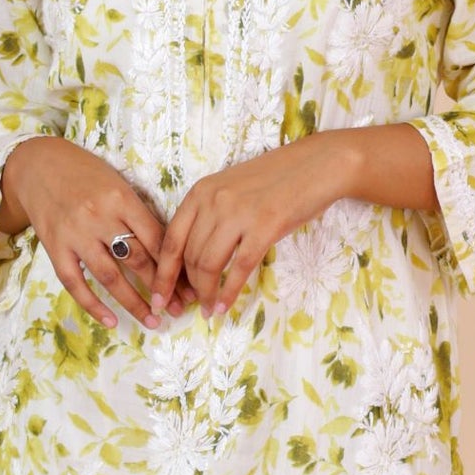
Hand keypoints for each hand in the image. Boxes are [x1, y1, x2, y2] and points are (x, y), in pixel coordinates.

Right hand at [0, 138, 188, 329]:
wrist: (38, 165)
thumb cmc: (86, 174)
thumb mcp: (118, 184)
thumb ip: (138, 214)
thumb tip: (168, 252)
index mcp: (121, 198)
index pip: (155, 239)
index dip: (174, 267)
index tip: (190, 287)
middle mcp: (99, 217)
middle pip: (137, 260)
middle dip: (161, 289)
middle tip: (178, 310)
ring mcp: (75, 234)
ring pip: (110, 276)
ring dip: (133, 303)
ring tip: (152, 321)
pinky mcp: (55, 247)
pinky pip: (75, 283)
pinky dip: (93, 305)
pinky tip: (111, 321)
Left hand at [152, 139, 353, 317]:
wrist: (317, 165)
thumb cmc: (276, 179)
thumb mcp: (231, 189)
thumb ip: (210, 215)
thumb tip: (194, 258)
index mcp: (201, 192)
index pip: (171, 239)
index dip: (162, 274)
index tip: (156, 297)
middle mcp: (214, 201)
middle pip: (189, 256)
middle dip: (188, 287)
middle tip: (193, 305)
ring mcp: (239, 213)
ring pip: (210, 265)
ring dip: (207, 293)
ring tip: (209, 309)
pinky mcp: (265, 227)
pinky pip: (240, 268)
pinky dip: (229, 293)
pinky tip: (225, 307)